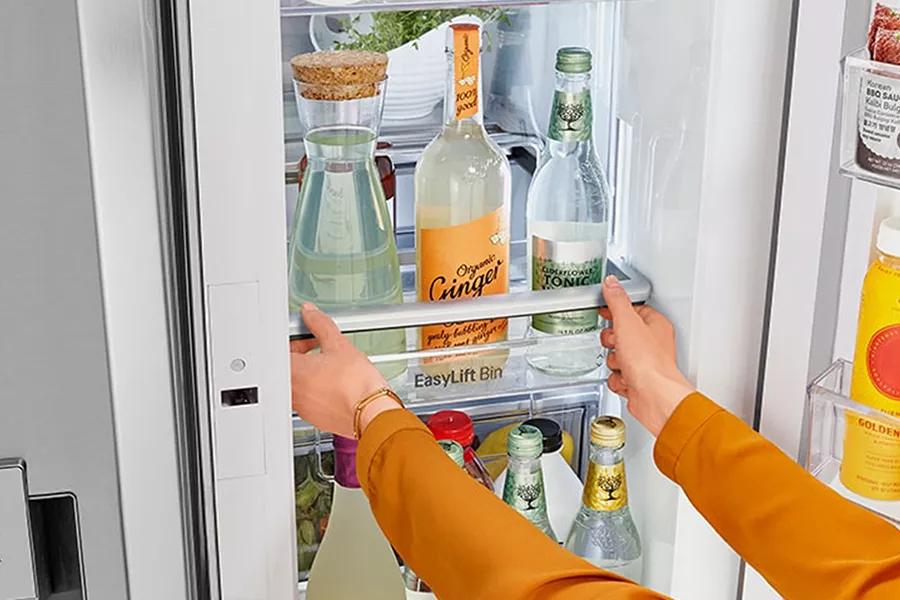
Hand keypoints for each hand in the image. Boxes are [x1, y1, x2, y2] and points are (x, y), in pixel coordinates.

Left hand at [290, 303, 400, 438]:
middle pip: (288, 368)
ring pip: (299, 385)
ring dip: (310, 373)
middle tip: (321, 348)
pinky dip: (318, 390)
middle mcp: (292, 392)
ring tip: (331, 367)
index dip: (295, 339)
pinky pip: (310, 400)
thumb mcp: (338, 344)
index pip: (281, 349)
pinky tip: (336, 384)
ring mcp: (303, 408)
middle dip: (303, 355)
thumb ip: (320, 324)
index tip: (308, 336)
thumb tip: (310, 313)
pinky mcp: (315, 418)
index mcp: (292, 372)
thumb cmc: (356, 384)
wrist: (372, 412)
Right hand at [599, 276, 695, 436]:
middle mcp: (653, 343)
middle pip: (621, 334)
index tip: (605, 310)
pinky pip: (618, 376)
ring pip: (617, 357)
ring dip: (615, 362)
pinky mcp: (638, 382)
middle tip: (616, 343)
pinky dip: (618, 379)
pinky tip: (625, 379)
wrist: (654, 396)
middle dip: (613, 341)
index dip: (616, 311)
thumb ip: (617, 301)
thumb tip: (611, 283)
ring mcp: (645, 363)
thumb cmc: (648, 362)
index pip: (632, 310)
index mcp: (655, 325)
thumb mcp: (627, 322)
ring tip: (623, 364)